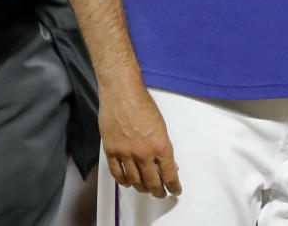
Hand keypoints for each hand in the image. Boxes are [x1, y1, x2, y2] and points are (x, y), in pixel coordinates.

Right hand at [100, 81, 181, 197]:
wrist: (123, 93)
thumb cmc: (142, 104)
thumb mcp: (161, 126)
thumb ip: (164, 147)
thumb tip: (169, 163)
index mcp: (160, 145)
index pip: (169, 174)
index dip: (174, 186)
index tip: (176, 190)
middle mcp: (143, 153)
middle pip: (152, 182)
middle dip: (159, 191)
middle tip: (162, 194)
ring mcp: (126, 154)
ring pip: (135, 182)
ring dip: (142, 188)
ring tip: (146, 189)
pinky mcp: (111, 152)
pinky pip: (117, 174)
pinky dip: (124, 182)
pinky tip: (128, 182)